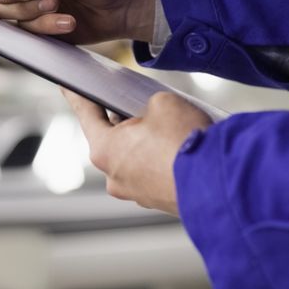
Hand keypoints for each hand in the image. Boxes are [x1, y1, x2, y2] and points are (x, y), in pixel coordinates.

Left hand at [62, 89, 212, 215]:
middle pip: (112, 138)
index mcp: (104, 149)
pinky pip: (153, 172)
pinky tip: (179, 147)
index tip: (66, 87)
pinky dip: (162, 159)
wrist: (221, 184)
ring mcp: (136, 193)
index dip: (77, 95)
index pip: (86, 113)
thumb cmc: (186, 143)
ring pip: (134, 157)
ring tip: (170, 127)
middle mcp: (114, 176)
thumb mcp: (162, 102)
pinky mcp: (158, 201)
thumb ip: (147, 104)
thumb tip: (152, 115)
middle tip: (139, 103)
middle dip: (125, 120)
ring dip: (147, 142)